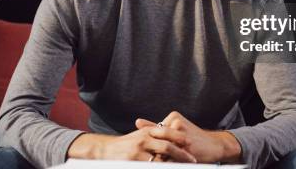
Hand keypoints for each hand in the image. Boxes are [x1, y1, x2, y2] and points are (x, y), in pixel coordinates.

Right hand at [66, 129, 196, 161]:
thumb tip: (173, 134)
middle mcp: (143, 139)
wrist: (103, 151)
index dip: (179, 137)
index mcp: (146, 131)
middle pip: (167, 146)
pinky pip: (152, 166)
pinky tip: (167, 168)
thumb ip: (153, 135)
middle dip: (181, 154)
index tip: (190, 143)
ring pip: (161, 159)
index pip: (166, 132)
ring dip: (173, 163)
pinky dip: (162, 166)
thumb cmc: (124, 145)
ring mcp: (138, 151)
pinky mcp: (134, 162)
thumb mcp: (139, 136)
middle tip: (193, 160)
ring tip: (184, 167)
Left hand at [135, 111, 241, 162]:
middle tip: (147, 158)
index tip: (141, 149)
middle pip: (157, 140)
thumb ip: (155, 126)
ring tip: (157, 161)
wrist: (214, 145)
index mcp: (173, 117)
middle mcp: (177, 123)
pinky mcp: (186, 148)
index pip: (154, 131)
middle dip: (152, 151)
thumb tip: (137, 122)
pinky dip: (167, 162)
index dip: (148, 143)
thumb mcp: (175, 129)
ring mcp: (182, 135)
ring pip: (163, 150)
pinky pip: (171, 158)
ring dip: (159, 158)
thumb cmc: (192, 138)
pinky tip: (169, 162)